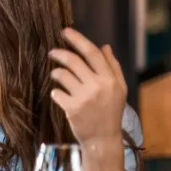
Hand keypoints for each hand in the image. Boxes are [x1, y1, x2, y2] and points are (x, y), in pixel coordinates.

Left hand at [49, 29, 126, 170]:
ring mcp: (84, 97)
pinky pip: (57, 92)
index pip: (92, 53)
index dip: (78, 40)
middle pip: (74, 61)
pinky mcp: (72, 109)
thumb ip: (112, 66)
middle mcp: (98, 86)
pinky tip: (61, 95)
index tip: (65, 31)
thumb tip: (104, 46)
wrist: (103, 138)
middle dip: (60, 53)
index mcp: (110, 79)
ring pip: (62, 75)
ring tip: (57, 75)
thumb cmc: (110, 111)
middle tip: (52, 52)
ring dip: (56, 73)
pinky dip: (56, 92)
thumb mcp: (118, 88)